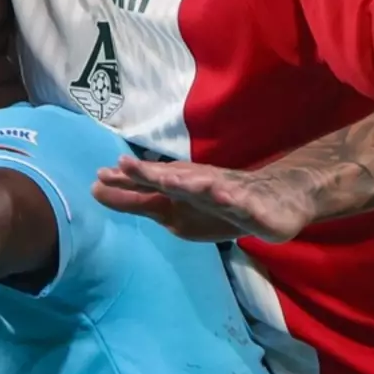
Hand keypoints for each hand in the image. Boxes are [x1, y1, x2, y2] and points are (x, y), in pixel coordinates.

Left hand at [92, 156, 311, 243]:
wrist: (276, 198)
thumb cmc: (219, 201)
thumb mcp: (176, 208)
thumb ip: (139, 200)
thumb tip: (98, 189)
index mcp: (180, 189)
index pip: (149, 185)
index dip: (126, 181)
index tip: (98, 177)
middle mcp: (199, 186)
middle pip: (171, 179)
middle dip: (148, 173)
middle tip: (123, 165)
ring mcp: (226, 194)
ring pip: (205, 187)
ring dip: (187, 182)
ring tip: (166, 179)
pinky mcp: (252, 207)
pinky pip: (241, 204)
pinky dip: (232, 199)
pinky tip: (223, 197)